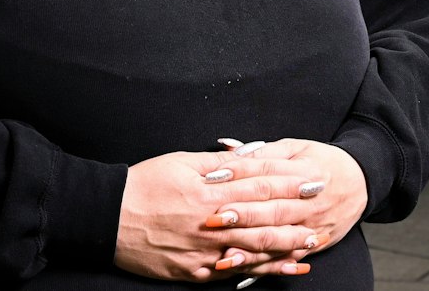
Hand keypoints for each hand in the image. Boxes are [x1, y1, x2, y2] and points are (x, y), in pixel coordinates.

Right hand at [114, 151, 318, 281]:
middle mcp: (210, 223)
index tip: (314, 179)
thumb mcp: (180, 162)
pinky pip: (230, 274)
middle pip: (262, 220)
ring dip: (284, 248)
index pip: (259, 184)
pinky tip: (274, 271)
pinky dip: (255, 273)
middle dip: (296, 216)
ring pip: (251, 251)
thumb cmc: (143, 184)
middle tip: (323, 212)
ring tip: (310, 244)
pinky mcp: (192, 271)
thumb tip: (250, 154)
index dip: (289, 182)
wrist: (106, 218)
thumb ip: (219, 163)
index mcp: (209, 191)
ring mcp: (202, 251)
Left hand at [200, 139, 367, 273]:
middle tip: (214, 219)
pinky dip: (265, 265)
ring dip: (251, 247)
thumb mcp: (296, 148)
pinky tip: (244, 268)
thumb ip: (263, 152)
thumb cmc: (322, 161)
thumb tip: (228, 151)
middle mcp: (310, 201)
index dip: (239, 177)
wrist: (361, 182)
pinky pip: (287, 258)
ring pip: (280, 239)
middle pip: (273, 210)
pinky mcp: (315, 244)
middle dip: (243, 216)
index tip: (212, 179)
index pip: (268, 174)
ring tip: (225, 251)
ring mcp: (313, 226)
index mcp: (304, 171)